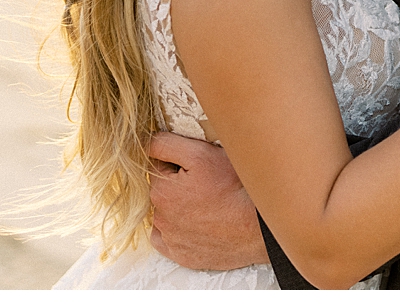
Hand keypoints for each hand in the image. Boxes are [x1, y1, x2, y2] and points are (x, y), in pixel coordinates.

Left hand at [147, 132, 268, 269]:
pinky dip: (179, 232)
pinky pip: (170, 240)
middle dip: (179, 185)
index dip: (180, 163)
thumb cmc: (232, 188)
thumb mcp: (200, 154)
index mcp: (160, 191)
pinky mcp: (182, 257)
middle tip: (207, 185)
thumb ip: (166, 145)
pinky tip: (197, 224)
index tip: (198, 168)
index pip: (160, 167)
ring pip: (167, 215)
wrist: (255, 226)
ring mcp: (171, 240)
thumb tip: (145, 143)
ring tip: (207, 205)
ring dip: (180, 208)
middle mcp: (160, 218)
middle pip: (164, 191)